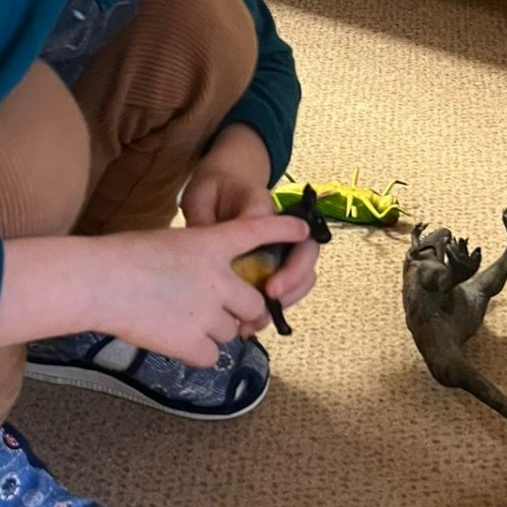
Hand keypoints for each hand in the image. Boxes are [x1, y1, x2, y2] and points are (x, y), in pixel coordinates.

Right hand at [87, 214, 311, 367]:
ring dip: (214, 331)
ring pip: (231, 331)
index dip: (283, 229)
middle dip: (239, 311)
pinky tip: (174, 341)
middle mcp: (217, 279)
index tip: (304, 229)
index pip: (257, 231)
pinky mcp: (193, 343)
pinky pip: (212, 356)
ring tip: (178, 321)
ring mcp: (207, 313)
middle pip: (253, 303)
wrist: (97, 282)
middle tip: (216, 312)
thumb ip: (194, 260)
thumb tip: (200, 287)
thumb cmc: (118, 258)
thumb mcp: (165, 243)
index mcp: (209, 244)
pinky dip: (198, 353)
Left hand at [181, 127, 322, 322]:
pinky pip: (286, 286)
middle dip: (294, 280)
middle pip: (306, 253)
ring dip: (286, 300)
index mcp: (263, 206)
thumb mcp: (201, 193)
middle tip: (271, 300)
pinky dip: (273, 307)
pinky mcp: (276, 262)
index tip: (269, 283)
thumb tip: (203, 244)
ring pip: (302, 275)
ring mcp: (282, 246)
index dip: (284, 258)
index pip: (282, 227)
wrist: (226, 181)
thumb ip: (202, 216)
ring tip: (256, 323)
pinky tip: (249, 325)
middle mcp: (282, 227)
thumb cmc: (214, 187)